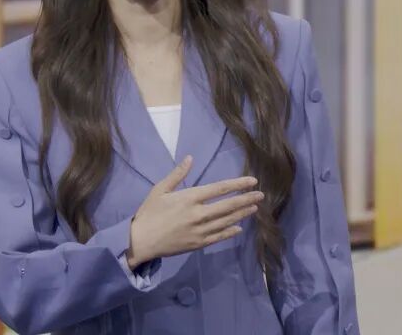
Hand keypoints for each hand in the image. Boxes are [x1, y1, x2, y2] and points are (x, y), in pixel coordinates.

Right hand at [126, 155, 262, 268]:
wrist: (141, 241)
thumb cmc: (149, 213)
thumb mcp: (160, 189)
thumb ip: (177, 174)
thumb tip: (190, 158)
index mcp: (190, 198)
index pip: (220, 189)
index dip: (238, 184)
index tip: (253, 181)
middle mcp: (198, 214)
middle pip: (228, 205)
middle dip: (246, 199)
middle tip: (261, 195)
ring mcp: (200, 230)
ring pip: (226, 221)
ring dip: (242, 214)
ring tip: (254, 208)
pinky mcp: (198, 244)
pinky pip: (218, 236)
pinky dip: (230, 231)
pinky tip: (239, 227)